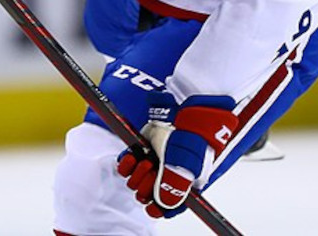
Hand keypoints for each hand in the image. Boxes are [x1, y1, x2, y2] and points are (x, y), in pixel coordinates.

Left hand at [117, 92, 237, 217]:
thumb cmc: (191, 134)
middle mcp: (168, 175)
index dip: (160, 207)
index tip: (154, 203)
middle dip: (147, 186)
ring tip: (147, 160)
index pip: (170, 207)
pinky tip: (131, 157)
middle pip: (149, 196)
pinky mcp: (142, 149)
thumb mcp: (186, 161)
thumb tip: (163, 205)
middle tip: (153, 169)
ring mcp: (154, 162)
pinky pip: (126, 166)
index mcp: (185, 184)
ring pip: (136, 183)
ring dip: (137, 175)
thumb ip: (175, 185)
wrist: (184, 108)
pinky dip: (126, 164)